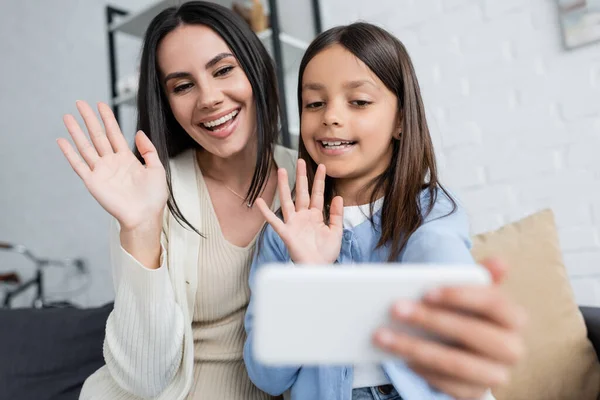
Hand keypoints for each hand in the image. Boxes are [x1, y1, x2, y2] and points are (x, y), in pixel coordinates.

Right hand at [57, 101, 167, 231]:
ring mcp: (101, 171)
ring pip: (86, 147)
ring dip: (76, 132)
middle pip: (98, 136)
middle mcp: (112, 163)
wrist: (145, 216)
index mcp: (127, 159)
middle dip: (89, 119)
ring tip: (68, 116)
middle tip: (81, 103)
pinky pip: (79, 165)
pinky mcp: (93, 182)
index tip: (101, 104)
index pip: (114, 133)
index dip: (108, 118)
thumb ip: (148, 150)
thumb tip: (138, 132)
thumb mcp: (157, 169)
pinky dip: (70, 153)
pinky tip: (62, 141)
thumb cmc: (153, 197)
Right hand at [256, 159, 342, 263]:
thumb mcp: (336, 231)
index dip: (319, 181)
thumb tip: (337, 197)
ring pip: (288, 201)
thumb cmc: (326, 253)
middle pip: (301, 192)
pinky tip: (260, 202)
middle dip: (301, 177)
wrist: (319, 269)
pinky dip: (266, 212)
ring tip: (281, 171)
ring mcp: (294, 223)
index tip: (322, 166)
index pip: (317, 194)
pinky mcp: (287, 233)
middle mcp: (303, 217)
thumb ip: (336, 214)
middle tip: (300, 161)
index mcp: (316, 216)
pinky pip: (275, 222)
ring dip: (284, 186)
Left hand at [373, 258, 526, 398]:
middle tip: (395, 309)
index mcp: (513, 318)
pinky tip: (399, 356)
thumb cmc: (468, 316)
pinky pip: (447, 385)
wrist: (471, 355)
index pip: (493, 303)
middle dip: (431, 320)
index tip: (426, 291)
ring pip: (456, 363)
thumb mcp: (472, 295)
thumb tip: (499, 262)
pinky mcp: (475, 394)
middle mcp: (512, 348)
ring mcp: (495, 374)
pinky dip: (421, 370)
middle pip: (472, 333)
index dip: (460, 296)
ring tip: (382, 335)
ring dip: (414, 348)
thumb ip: (479, 278)